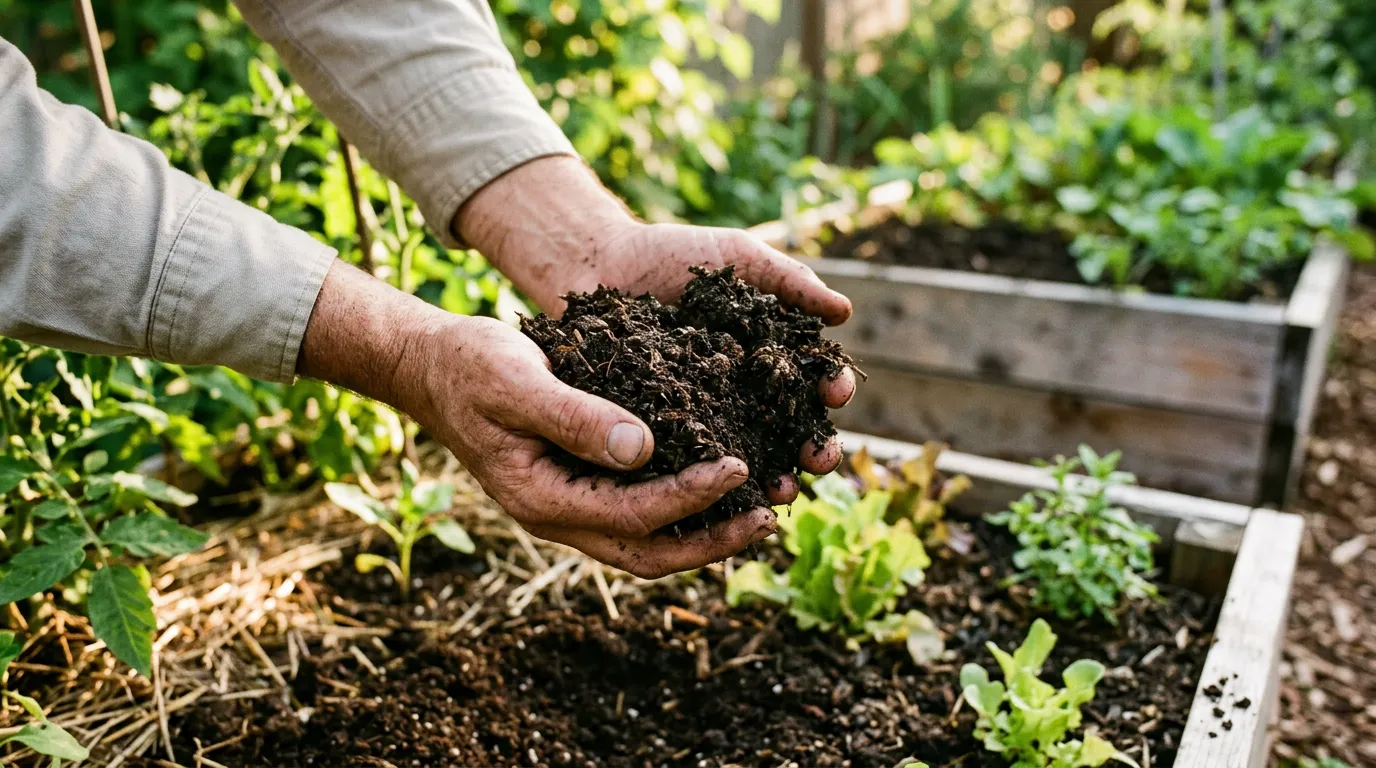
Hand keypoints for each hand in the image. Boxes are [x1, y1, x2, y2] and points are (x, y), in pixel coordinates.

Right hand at [299, 263, 775, 578]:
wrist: (433, 366)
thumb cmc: (470, 366)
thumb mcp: (518, 381)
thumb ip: (574, 416)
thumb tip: (642, 447)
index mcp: (541, 498)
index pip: (633, 514)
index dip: (690, 496)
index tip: (737, 464)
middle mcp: (558, 516)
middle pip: (648, 553)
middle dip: (711, 542)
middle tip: (766, 517)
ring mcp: (569, 506)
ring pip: (647, 542)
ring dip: (703, 533)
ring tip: (758, 509)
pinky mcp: (579, 486)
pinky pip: (638, 513)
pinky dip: (682, 508)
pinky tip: (719, 482)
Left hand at [457, 155, 856, 503]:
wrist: (599, 264)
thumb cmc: (671, 255)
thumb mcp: (737, 258)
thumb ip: (788, 280)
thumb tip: (843, 312)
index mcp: (770, 353)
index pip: (813, 378)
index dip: (831, 388)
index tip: (836, 392)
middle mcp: (745, 391)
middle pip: (791, 429)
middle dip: (812, 448)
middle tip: (818, 460)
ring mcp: (708, 415)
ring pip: (749, 456)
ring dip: (773, 478)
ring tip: (780, 492)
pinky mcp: (667, 433)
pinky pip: (693, 462)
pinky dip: (712, 484)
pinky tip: (724, 497)